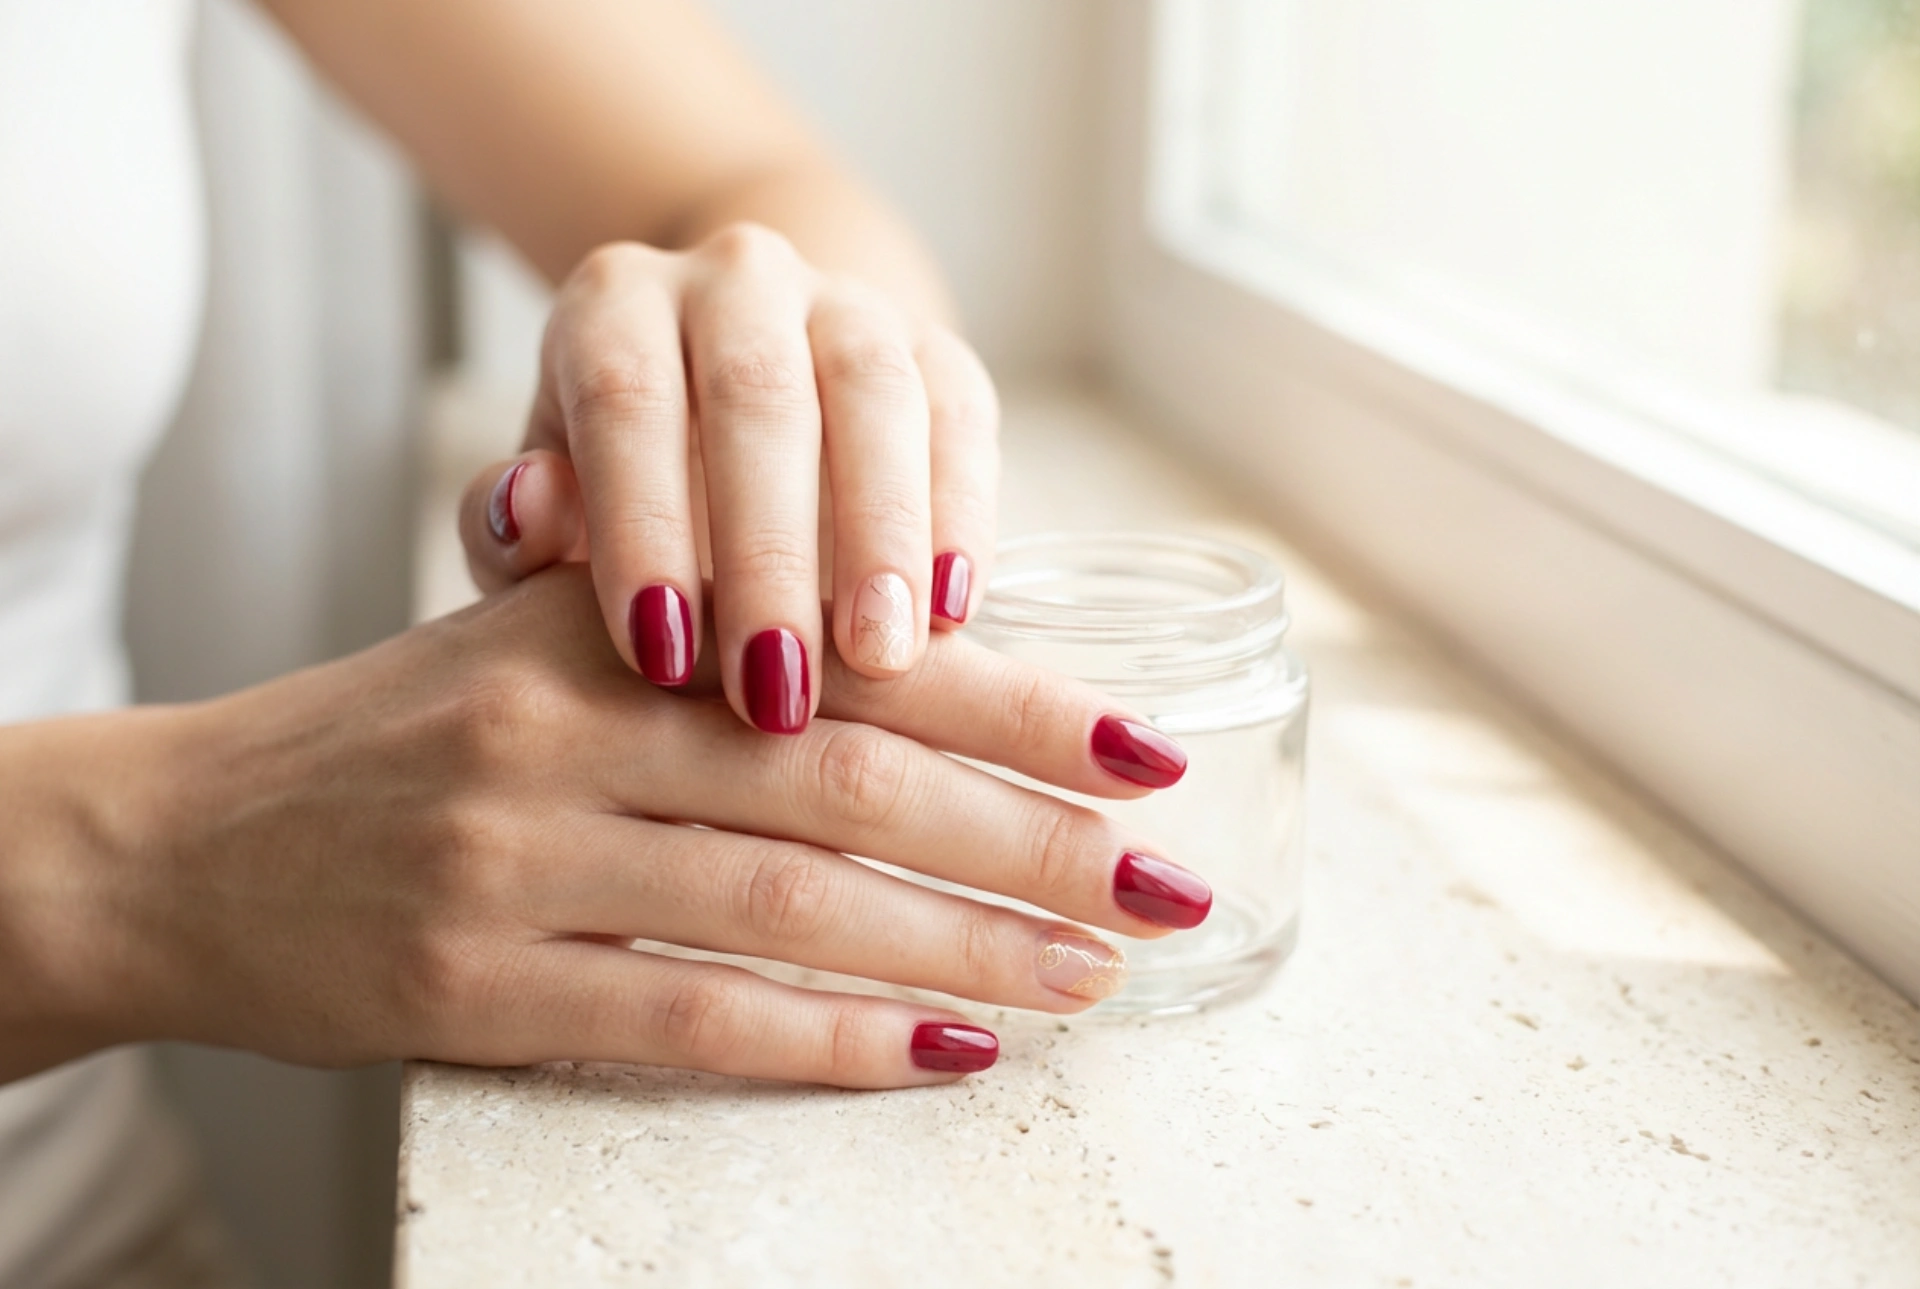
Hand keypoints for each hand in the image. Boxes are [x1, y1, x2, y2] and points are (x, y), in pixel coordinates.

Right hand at [17, 569, 1198, 1088]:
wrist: (182, 842)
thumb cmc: (401, 739)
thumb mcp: (541, 647)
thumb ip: (708, 652)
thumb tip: (928, 687)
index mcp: (605, 620)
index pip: (848, 655)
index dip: (1012, 704)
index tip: (1142, 749)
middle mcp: (568, 723)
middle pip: (849, 778)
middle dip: (1029, 836)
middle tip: (1162, 883)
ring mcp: (517, 857)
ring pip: (791, 902)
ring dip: (964, 943)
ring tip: (1092, 975)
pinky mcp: (473, 984)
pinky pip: (691, 1018)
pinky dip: (833, 1039)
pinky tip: (943, 1049)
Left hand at [456, 224, 998, 734]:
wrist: (738, 403)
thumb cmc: (625, 491)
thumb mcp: (549, 515)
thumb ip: (514, 528)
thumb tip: (531, 507)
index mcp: (615, 305)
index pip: (625, 399)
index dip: (644, 528)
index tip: (660, 661)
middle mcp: (733, 279)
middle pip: (757, 396)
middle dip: (770, 555)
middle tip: (777, 692)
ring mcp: (846, 302)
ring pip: (873, 394)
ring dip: (881, 535)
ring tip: (882, 660)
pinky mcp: (937, 348)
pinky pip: (959, 415)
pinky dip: (960, 514)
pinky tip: (951, 614)